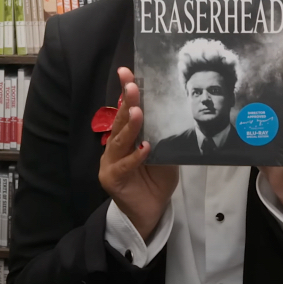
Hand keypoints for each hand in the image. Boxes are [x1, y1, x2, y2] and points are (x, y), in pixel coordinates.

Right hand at [98, 67, 178, 239]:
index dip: (126, 91)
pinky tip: (145, 147)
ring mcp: (110, 162)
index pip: (125, 110)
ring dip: (130, 125)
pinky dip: (135, 156)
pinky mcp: (111, 178)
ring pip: (120, 140)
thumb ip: (162, 136)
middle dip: (127, 101)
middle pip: (120, 120)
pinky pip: (124, 165)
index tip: (127, 72)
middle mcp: (114, 146)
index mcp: (126, 136)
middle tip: (132, 84)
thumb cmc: (157, 179)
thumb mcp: (164, 153)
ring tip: (138, 111)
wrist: (150, 211)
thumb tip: (172, 112)